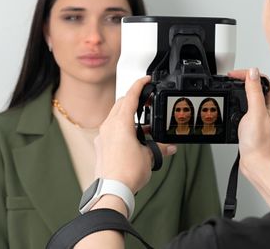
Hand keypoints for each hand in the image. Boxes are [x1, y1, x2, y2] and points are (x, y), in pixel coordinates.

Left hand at [94, 76, 175, 192]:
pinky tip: (134, 139)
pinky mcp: (101, 146)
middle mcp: (108, 126)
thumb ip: (159, 148)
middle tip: (146, 101)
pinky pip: (112, 129)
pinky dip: (123, 128)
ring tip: (145, 126)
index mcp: (120, 123)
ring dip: (130, 116)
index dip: (139, 85)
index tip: (146, 80)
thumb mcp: (149, 157)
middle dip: (134, 99)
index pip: (130, 96)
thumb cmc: (126, 173)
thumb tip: (168, 147)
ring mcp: (103, 136)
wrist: (112, 191)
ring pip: (116, 116)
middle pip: (121, 104)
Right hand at [228, 68, 269, 169]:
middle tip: (229, 79)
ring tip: (229, 87)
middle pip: (256, 85)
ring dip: (239, 89)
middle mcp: (268, 107)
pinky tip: (232, 104)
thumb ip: (254, 92)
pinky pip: (245, 106)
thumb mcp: (255, 113)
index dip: (247, 74)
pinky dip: (237, 101)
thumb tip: (252, 72)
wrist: (256, 163)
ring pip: (250, 95)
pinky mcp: (253, 121)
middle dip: (242, 79)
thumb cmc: (260, 142)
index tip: (233, 75)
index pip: (261, 79)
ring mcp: (260, 115)